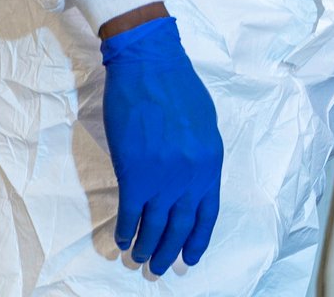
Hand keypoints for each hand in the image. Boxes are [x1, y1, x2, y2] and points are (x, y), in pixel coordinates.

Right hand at [99, 16, 222, 274]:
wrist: (149, 65)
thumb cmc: (178, 88)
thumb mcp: (204, 124)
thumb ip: (200, 156)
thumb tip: (192, 181)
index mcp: (210, 161)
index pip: (208, 212)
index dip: (198, 238)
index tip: (190, 256)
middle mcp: (191, 175)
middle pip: (181, 224)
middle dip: (170, 250)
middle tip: (160, 267)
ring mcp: (163, 176)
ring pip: (155, 224)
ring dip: (147, 246)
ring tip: (140, 260)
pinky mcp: (134, 173)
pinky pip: (130, 213)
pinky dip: (126, 230)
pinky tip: (123, 240)